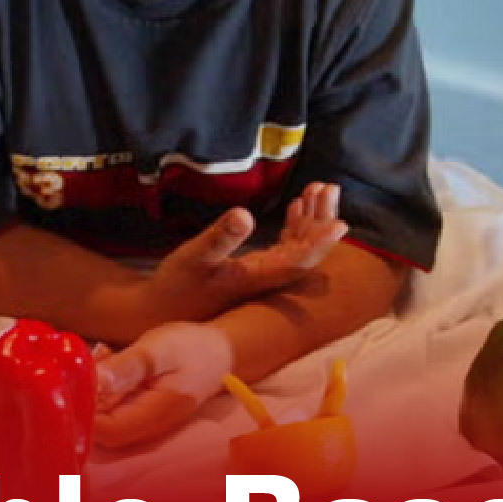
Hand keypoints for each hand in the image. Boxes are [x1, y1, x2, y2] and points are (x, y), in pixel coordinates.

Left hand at [93, 321, 235, 448]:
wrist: (221, 351)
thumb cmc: (193, 348)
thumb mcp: (160, 350)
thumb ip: (128, 367)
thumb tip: (94, 381)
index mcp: (152, 416)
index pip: (107, 432)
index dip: (84, 413)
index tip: (71, 382)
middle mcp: (144, 426)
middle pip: (100, 428)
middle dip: (84, 397)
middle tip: (82, 362)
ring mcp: (141, 419)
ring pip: (103, 415)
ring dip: (91, 388)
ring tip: (99, 354)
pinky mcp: (137, 408)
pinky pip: (111, 405)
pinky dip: (102, 384)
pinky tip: (106, 358)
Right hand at [147, 184, 347, 319]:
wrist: (162, 312)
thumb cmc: (176, 285)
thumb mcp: (194, 256)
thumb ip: (220, 237)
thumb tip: (245, 214)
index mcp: (257, 276)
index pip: (298, 261)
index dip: (320, 243)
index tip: (340, 223)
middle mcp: (265, 278)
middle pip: (305, 252)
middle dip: (320, 222)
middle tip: (331, 189)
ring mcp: (260, 275)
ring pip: (296, 248)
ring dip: (310, 221)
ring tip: (321, 189)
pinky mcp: (251, 270)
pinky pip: (282, 248)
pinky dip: (293, 227)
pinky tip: (297, 206)